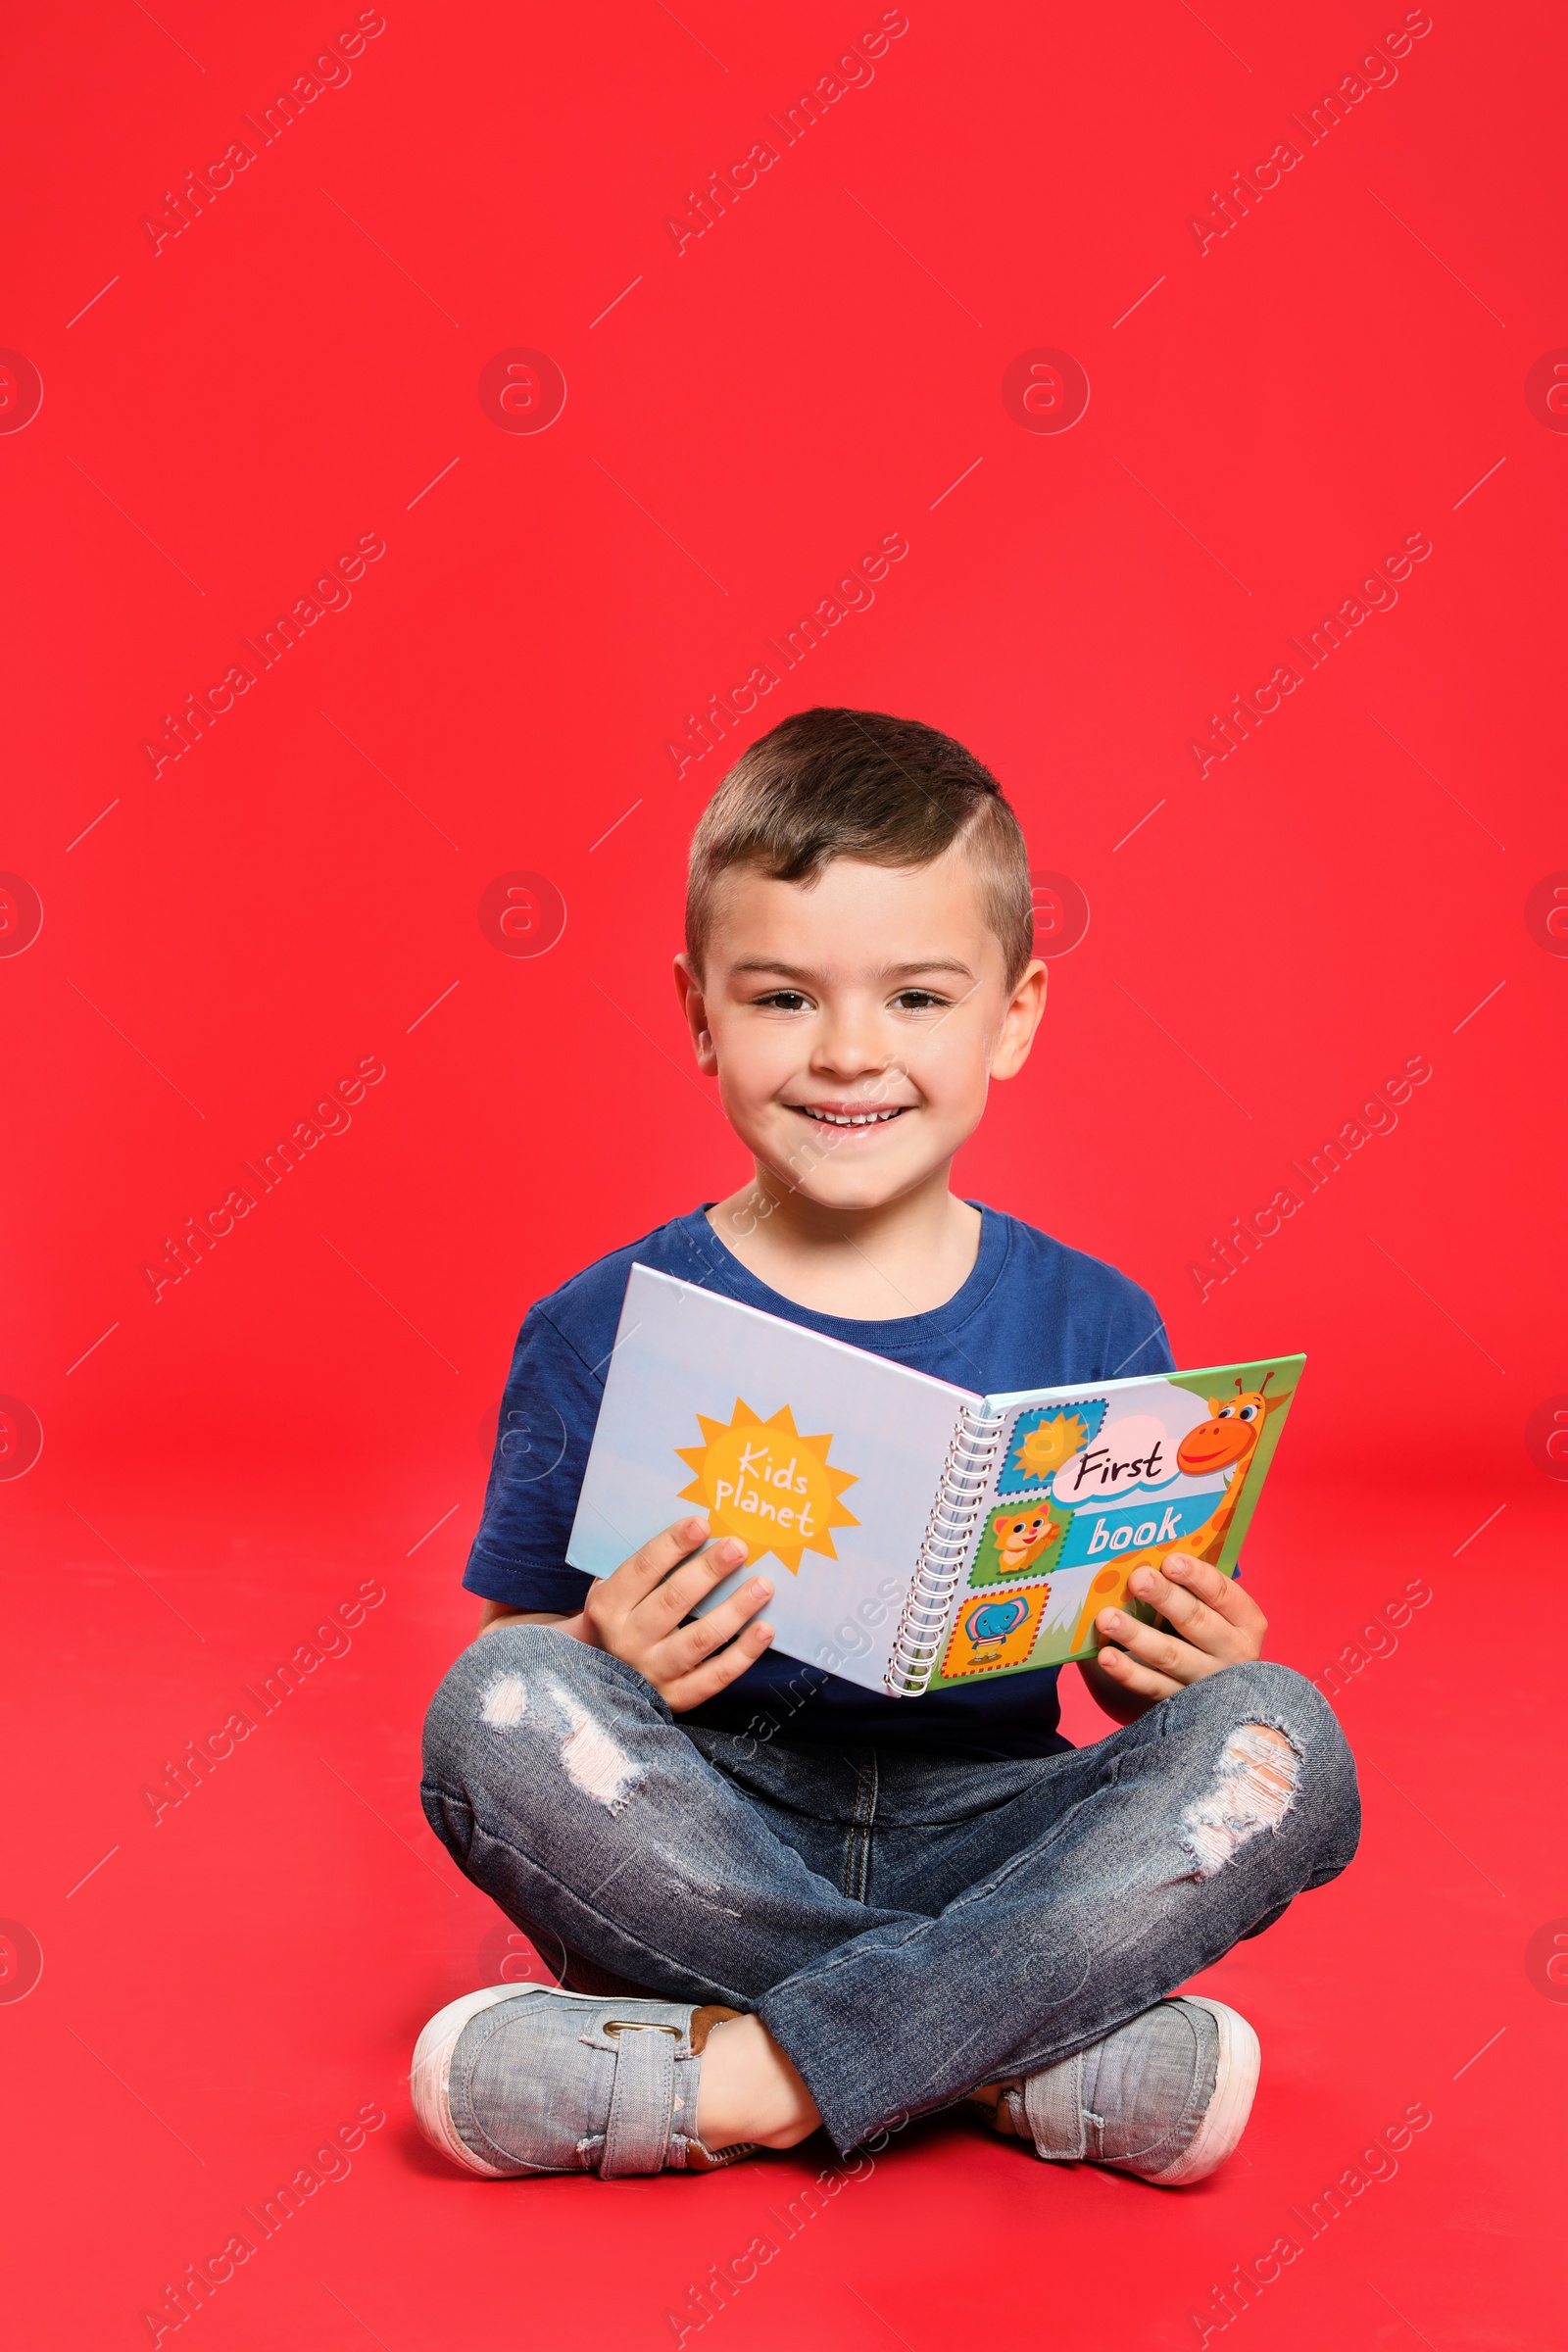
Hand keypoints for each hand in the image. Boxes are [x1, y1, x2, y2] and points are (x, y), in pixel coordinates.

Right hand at [560, 1516, 774, 1711]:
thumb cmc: (618, 1620)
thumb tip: (695, 1530)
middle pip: (673, 1601)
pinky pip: (716, 1676)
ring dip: (734, 1609)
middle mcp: (627, 1640)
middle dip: (709, 1571)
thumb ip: (643, 1567)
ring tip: (763, 1585)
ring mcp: (653, 1672)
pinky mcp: (677, 1696)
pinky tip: (765, 1629)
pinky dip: (744, 1654)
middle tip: (738, 1547)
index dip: (671, 1545)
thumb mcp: (613, 1592)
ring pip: (699, 1640)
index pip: (642, 1570)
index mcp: (608, 1607)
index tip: (701, 1523)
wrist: (599, 1682)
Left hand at [1077, 1551, 1266, 1721]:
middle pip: (1196, 1622)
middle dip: (1166, 1598)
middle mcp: (1233, 1651)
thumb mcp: (1215, 1608)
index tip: (1169, 1561)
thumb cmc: (1210, 1630)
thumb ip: (1192, 1585)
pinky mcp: (1184, 1704)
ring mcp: (1209, 1681)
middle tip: (1137, 1579)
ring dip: (1136, 1635)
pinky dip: (1128, 1672)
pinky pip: (1152, 1687)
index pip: (1223, 1594)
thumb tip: (1148, 1555)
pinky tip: (1106, 1657)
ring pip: (1171, 1656)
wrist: (1222, 1690)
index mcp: (1246, 1620)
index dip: (1197, 1576)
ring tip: (1107, 1618)